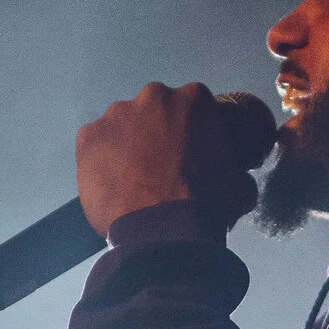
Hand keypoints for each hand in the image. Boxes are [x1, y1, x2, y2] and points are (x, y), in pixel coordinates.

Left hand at [74, 82, 264, 237]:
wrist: (161, 231)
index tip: (190, 152)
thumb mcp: (238, 187)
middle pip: (154, 110)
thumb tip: (240, 179)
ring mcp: (116, 115)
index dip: (191, 130)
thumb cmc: (205, 206)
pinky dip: (100, 159)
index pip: (193, 106)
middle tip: (160, 166)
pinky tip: (111, 183)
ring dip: (127, 144)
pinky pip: (94, 144)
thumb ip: (237, 172)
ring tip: (132, 179)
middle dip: (156, 131)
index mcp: (193, 99)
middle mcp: (153, 96)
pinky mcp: (88, 137)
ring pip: (122, 125)